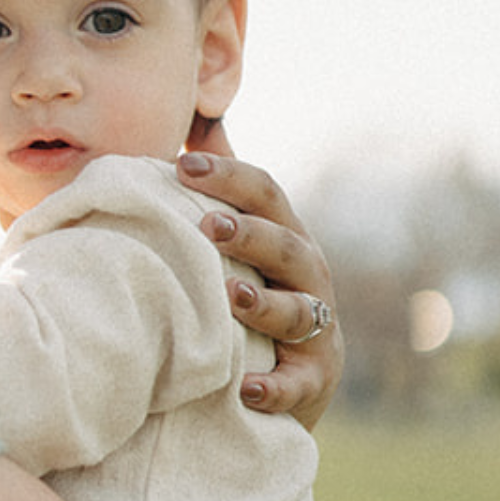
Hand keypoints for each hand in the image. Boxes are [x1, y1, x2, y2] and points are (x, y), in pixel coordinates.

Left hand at [178, 120, 342, 427]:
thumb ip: (221, 182)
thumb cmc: (253, 291)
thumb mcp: (240, 237)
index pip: (265, 194)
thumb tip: (197, 113)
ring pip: (297, 311)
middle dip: (249, 233)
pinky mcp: (311, 382)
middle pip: (285, 246)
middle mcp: (307, 276)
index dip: (228, 177)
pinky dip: (273, 386)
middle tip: (207, 225)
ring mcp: (315, 329)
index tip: (184, 165)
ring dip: (263, 304)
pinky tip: (245, 387)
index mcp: (284, 235)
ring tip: (229, 295)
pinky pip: (295, 385)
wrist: (285, 382)